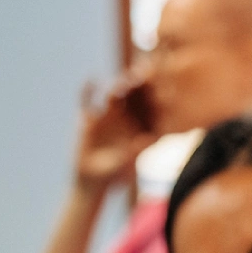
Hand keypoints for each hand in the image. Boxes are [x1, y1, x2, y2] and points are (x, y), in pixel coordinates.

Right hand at [74, 74, 159, 192]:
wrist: (92, 180)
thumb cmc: (115, 176)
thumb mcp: (125, 164)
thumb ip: (136, 150)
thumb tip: (148, 139)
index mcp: (141, 127)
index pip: (151, 109)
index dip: (157, 98)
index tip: (164, 88)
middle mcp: (127, 117)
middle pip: (135, 97)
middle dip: (139, 85)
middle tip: (145, 72)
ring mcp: (108, 115)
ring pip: (115, 95)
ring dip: (119, 85)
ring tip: (124, 79)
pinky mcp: (89, 118)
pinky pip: (87, 101)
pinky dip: (87, 90)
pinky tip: (91, 79)